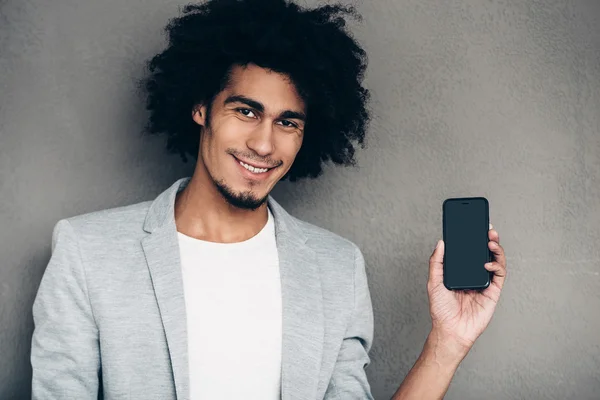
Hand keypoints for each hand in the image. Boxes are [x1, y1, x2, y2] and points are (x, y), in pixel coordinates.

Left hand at [426, 224, 506, 351]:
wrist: (451, 330)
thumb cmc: (441, 310)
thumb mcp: (434, 281)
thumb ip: (437, 262)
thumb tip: (441, 242)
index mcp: (460, 271)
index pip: (469, 251)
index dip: (473, 238)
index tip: (474, 224)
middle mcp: (474, 275)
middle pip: (484, 253)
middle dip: (488, 239)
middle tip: (487, 228)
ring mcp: (484, 283)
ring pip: (495, 261)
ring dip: (496, 249)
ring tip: (490, 240)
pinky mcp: (493, 292)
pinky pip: (500, 275)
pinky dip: (497, 266)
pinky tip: (488, 262)